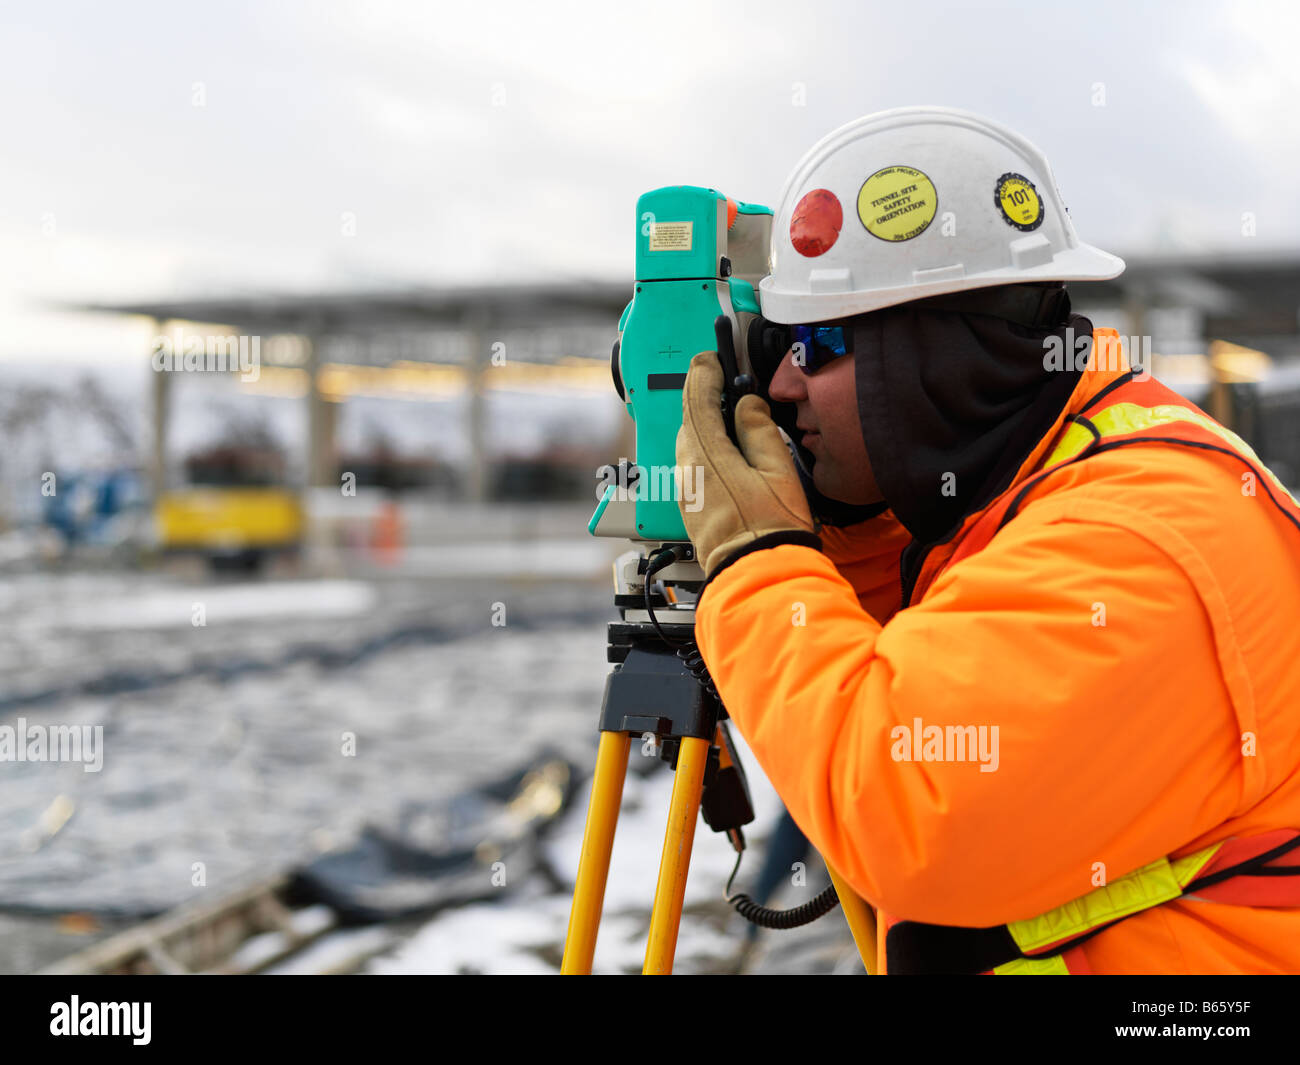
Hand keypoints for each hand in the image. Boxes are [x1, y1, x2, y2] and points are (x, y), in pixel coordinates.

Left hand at [675, 351, 815, 578]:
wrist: (759, 576)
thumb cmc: (772, 530)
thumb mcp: (778, 470)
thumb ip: (759, 430)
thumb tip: (747, 406)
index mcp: (706, 456)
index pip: (695, 399)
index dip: (703, 372)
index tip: (712, 358)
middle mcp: (687, 471)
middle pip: (688, 420)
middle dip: (704, 396)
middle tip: (724, 379)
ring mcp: (685, 491)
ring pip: (689, 442)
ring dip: (705, 423)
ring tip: (730, 414)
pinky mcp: (690, 506)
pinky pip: (693, 464)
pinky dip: (705, 447)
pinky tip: (726, 449)